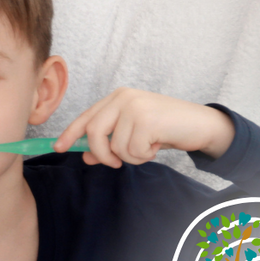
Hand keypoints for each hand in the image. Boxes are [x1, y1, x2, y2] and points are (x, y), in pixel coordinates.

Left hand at [52, 87, 234, 167]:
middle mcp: (123, 98)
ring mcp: (135, 107)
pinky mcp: (147, 120)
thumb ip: (110, 143)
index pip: (86, 117)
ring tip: (148, 147)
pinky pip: (133, 150)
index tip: (58, 148)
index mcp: (116, 98)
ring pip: (115, 146)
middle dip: (101, 153)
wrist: (201, 125)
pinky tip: (157, 145)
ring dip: (131, 156)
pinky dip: (144, 156)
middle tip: (115, 163)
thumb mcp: (134, 135)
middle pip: (93, 132)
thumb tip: (86, 157)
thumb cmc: (166, 129)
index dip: (70, 133)